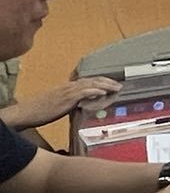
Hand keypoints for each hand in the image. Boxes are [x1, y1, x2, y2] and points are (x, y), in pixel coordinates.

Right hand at [2, 77, 121, 128]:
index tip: (112, 84)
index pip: (88, 81)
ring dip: (105, 85)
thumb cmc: (40, 111)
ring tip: (116, 87)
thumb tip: (84, 106)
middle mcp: (69, 87)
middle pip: (91, 80)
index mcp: (67, 88)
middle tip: (119, 85)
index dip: (101, 81)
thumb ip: (71, 103)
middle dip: (107, 81)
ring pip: (89, 84)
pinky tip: (102, 92)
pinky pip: (82, 92)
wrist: (26, 113)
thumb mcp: (59, 105)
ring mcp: (67, 91)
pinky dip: (93, 91)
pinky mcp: (65, 98)